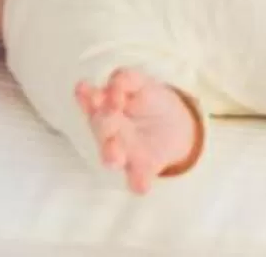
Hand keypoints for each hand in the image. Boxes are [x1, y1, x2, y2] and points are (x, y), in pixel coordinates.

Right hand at [75, 69, 201, 194]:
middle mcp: (109, 131)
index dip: (87, 98)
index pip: (89, 101)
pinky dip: (138, 183)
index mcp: (104, 107)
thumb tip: (114, 84)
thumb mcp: (140, 82)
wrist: (177, 125)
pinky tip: (141, 185)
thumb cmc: (150, 100)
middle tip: (113, 116)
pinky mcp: (141, 168)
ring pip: (110, 155)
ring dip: (111, 155)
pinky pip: (136, 179)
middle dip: (103, 124)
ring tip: (116, 158)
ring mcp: (123, 151)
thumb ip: (125, 80)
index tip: (96, 96)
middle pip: (100, 128)